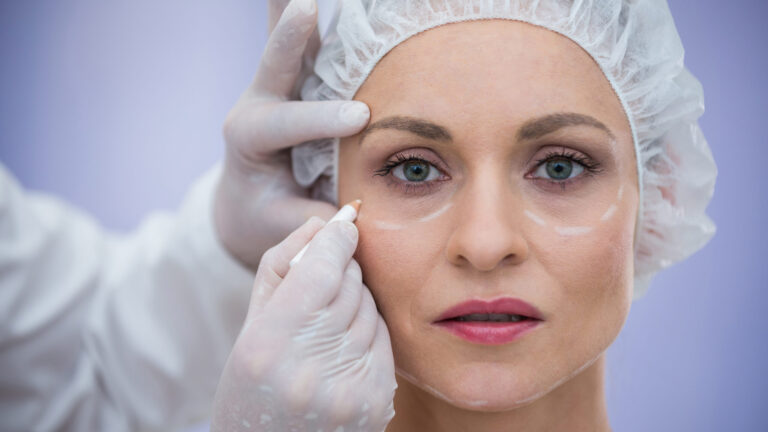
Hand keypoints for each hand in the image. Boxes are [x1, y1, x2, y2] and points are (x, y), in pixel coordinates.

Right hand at [211, 217, 396, 431]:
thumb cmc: (251, 386)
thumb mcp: (250, 325)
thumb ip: (282, 267)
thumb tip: (324, 223)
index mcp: (268, 345)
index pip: (322, 268)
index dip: (337, 237)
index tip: (344, 223)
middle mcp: (311, 368)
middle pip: (350, 283)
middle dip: (342, 269)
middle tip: (323, 281)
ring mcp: (348, 389)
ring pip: (370, 307)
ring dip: (355, 302)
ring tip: (325, 328)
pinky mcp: (376, 401)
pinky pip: (384, 338)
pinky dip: (367, 331)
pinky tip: (343, 348)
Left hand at [215, 0, 370, 268]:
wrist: (246, 201)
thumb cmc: (264, 214)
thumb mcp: (278, 224)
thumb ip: (308, 217)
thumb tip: (352, 212)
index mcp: (248, 138)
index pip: (284, 123)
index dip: (320, 119)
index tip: (360, 117)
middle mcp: (259, 101)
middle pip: (274, 63)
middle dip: (291, 36)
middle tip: (305, 5)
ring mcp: (278, 85)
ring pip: (288, 39)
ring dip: (294, 9)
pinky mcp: (297, 77)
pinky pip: (308, 39)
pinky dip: (317, 15)